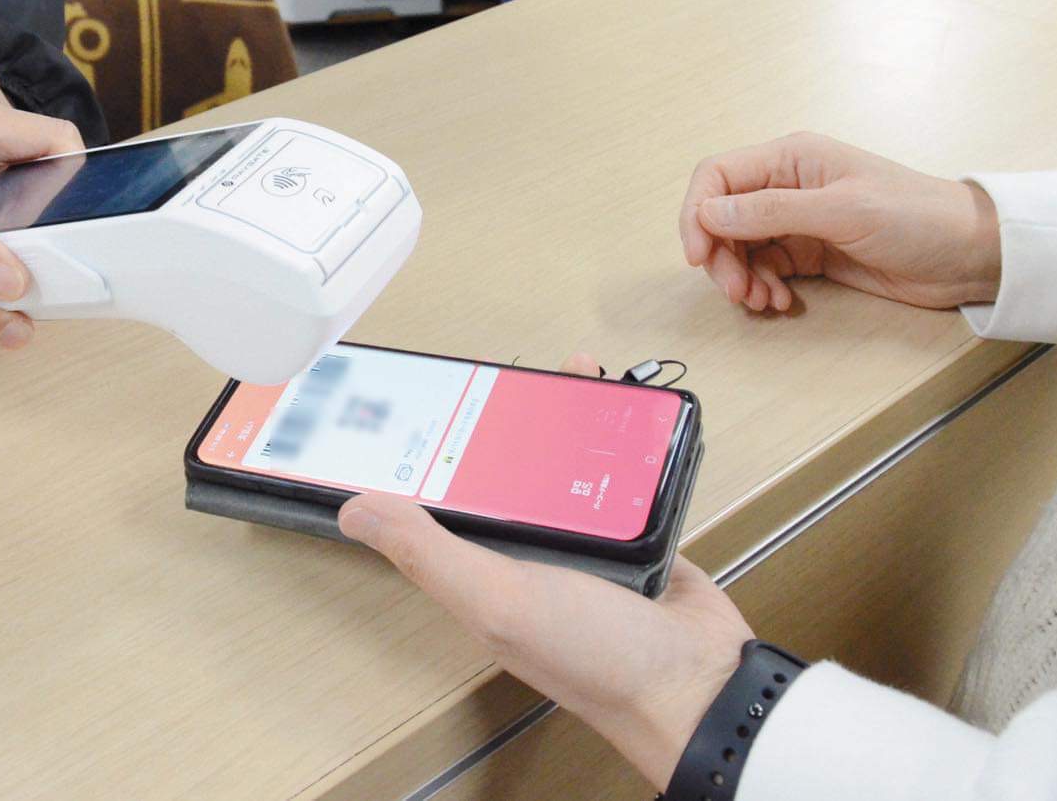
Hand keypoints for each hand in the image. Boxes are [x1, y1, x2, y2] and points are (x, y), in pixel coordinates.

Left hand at [339, 349, 751, 789]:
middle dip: (494, 422)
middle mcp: (526, 555)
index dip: (416, 457)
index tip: (409, 400)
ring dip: (558, 418)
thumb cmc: (595, 656)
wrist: (703, 684)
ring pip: (558, 463)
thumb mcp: (497, 601)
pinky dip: (616, 436)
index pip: (432, 506)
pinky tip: (618, 401)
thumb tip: (352, 511)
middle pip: (497, 473)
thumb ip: (428, 555)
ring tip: (562, 372)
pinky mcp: (634, 530)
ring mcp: (584, 541)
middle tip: (496, 372)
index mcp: (481, 573)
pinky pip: (616, 471)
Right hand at [678, 132, 1001, 312]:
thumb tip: (709, 213)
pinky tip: (780, 302)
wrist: (971, 254)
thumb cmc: (917, 217)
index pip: (718, 177)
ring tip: (762, 302)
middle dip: (720, 256)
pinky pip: (766, 269)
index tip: (698, 256)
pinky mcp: (812, 253)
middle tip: (737, 292)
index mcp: (792, 158)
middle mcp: (788, 186)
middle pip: (723, 217)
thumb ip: (771, 212)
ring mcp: (799, 221)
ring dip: (741, 277)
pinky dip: (763, 288)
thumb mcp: (842, 211)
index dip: (697, 213)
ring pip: (741, 248)